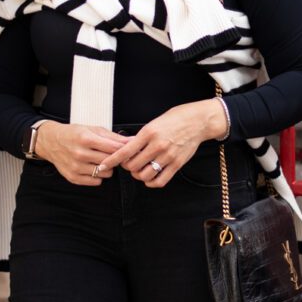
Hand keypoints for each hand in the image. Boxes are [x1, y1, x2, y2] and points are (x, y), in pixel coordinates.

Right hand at [35, 121, 130, 186]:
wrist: (51, 142)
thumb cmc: (73, 134)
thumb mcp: (93, 130)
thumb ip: (113, 137)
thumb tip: (131, 141)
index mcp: (85, 138)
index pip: (113, 148)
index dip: (123, 150)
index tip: (127, 150)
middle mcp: (80, 154)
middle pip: (110, 161)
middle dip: (114, 158)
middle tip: (112, 154)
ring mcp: (76, 167)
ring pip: (105, 173)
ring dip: (107, 168)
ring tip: (100, 160)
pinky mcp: (73, 177)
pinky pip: (96, 182)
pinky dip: (98, 176)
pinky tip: (92, 167)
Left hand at [106, 98, 229, 186]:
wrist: (198, 121)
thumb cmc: (175, 119)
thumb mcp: (154, 122)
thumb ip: (141, 137)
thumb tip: (126, 148)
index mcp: (149, 132)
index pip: (125, 151)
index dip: (112, 160)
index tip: (103, 165)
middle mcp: (157, 145)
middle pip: (133, 165)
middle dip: (127, 167)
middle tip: (127, 163)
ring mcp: (168, 156)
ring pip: (145, 175)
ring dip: (138, 175)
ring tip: (139, 169)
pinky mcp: (177, 164)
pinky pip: (160, 180)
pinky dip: (151, 182)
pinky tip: (149, 177)